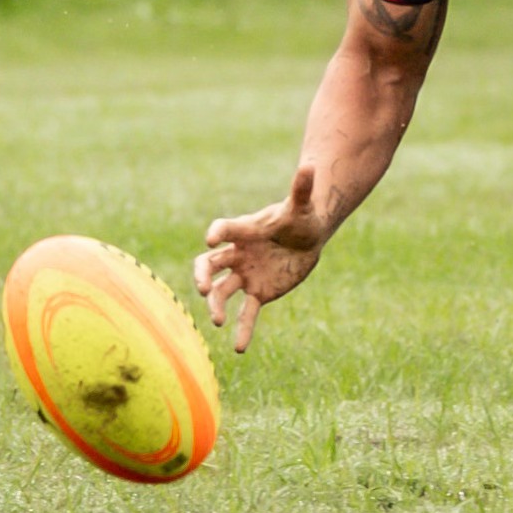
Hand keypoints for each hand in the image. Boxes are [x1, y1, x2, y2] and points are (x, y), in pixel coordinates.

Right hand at [192, 165, 329, 353]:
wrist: (308, 237)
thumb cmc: (301, 217)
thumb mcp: (302, 205)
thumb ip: (302, 188)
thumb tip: (311, 164)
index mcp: (245, 231)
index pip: (224, 230)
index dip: (217, 233)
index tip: (211, 239)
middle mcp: (238, 254)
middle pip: (208, 265)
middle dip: (201, 276)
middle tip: (201, 288)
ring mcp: (245, 274)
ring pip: (221, 291)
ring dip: (216, 305)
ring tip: (218, 321)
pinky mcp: (257, 293)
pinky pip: (246, 313)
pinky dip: (243, 330)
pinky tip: (240, 348)